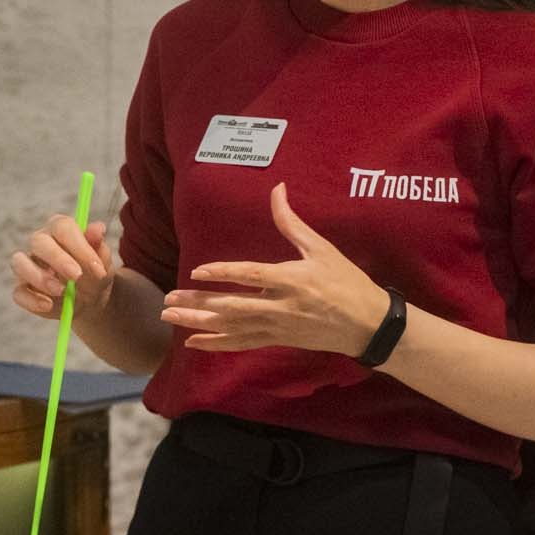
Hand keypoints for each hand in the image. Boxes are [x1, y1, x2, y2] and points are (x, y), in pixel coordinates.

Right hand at [10, 215, 115, 321]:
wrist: (90, 299)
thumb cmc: (94, 272)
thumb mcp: (102, 260)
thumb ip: (98, 244)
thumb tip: (98, 228)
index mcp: (60, 229)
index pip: (62, 227)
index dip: (79, 246)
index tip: (97, 267)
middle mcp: (39, 243)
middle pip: (38, 241)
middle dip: (57, 259)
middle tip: (76, 276)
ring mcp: (27, 265)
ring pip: (19, 263)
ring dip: (40, 277)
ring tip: (62, 291)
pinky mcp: (22, 288)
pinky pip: (19, 292)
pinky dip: (32, 300)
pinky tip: (49, 305)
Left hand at [160, 183, 387, 357]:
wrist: (366, 324)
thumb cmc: (346, 282)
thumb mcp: (322, 249)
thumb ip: (292, 223)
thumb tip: (277, 190)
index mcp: (291, 280)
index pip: (250, 275)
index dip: (223, 273)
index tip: (197, 271)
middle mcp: (280, 306)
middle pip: (232, 306)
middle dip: (198, 304)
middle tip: (168, 299)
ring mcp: (277, 327)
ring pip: (231, 327)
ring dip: (199, 323)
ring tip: (170, 317)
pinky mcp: (277, 341)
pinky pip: (241, 344)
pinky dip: (216, 344)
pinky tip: (193, 342)